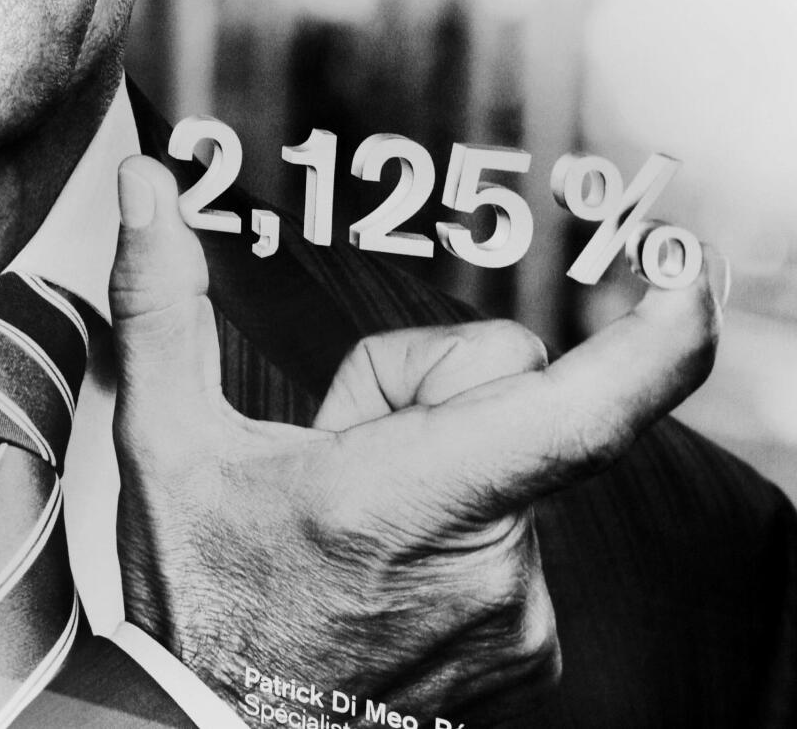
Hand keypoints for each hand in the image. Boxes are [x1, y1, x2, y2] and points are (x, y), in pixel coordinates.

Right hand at [108, 156, 726, 720]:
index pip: (577, 411)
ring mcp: (518, 615)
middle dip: (426, 387)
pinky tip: (388, 562)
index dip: (655, 338)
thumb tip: (146, 183)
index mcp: (396, 500)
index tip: (682, 270)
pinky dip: (463, 523)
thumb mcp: (161, 438)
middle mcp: (483, 566)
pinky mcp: (534, 646)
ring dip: (441, 462)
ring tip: (353, 524)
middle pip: (510, 389)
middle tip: (334, 451)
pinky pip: (525, 527)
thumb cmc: (191, 593)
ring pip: (517, 459)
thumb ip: (158, 299)